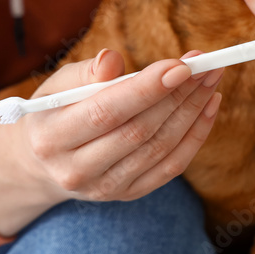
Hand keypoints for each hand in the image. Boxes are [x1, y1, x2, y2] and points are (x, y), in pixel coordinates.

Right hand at [0, 50, 222, 235]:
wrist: (43, 162)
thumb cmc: (56, 112)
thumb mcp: (57, 86)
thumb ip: (85, 73)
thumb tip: (112, 59)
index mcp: (52, 138)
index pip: (106, 112)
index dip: (146, 89)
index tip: (180, 66)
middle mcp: (76, 171)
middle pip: (139, 132)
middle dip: (178, 96)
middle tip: (205, 66)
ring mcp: (105, 188)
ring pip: (160, 149)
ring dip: (192, 111)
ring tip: (211, 79)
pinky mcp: (128, 194)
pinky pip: (171, 167)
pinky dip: (195, 135)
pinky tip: (208, 106)